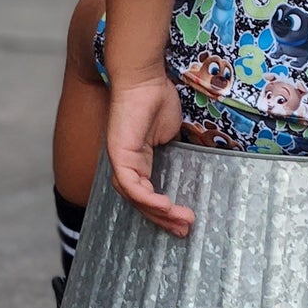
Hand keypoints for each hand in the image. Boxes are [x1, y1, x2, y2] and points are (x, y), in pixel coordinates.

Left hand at [105, 76, 193, 236]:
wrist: (143, 78)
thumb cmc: (156, 99)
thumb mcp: (169, 133)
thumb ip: (174, 152)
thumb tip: (189, 165)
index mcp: (135, 162)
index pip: (146, 195)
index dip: (163, 211)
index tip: (184, 220)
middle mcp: (124, 165)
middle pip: (140, 203)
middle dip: (163, 220)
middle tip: (184, 229)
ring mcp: (119, 161)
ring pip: (135, 199)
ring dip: (159, 214)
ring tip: (181, 221)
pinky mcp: (118, 155)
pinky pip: (132, 186)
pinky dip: (147, 200)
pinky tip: (166, 206)